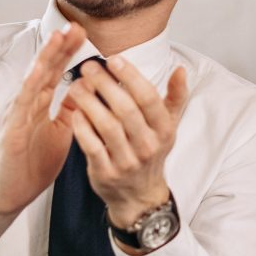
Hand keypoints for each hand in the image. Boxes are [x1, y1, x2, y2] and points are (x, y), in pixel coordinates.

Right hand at [0, 26, 84, 217]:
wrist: (10, 194)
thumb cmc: (33, 165)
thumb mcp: (61, 133)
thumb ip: (70, 110)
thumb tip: (87, 89)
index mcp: (39, 104)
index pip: (56, 72)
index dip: (68, 52)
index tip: (84, 32)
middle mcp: (27, 104)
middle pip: (45, 69)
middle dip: (60, 46)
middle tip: (75, 24)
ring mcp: (17, 115)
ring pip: (32, 79)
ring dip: (45, 57)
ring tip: (58, 36)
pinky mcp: (11, 130)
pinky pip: (21, 103)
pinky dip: (30, 84)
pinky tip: (40, 69)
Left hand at [60, 57, 193, 228]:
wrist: (139, 196)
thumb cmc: (150, 152)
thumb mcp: (167, 126)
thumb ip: (175, 97)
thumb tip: (181, 70)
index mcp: (164, 130)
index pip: (149, 99)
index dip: (131, 77)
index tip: (114, 59)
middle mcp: (148, 146)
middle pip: (126, 110)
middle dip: (105, 85)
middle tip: (88, 67)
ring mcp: (126, 162)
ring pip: (107, 126)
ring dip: (90, 102)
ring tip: (77, 85)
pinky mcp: (106, 173)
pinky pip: (92, 146)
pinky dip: (82, 128)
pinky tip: (75, 111)